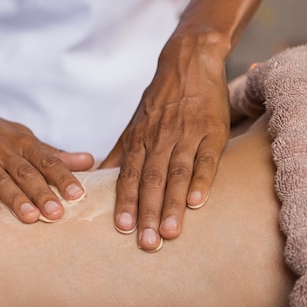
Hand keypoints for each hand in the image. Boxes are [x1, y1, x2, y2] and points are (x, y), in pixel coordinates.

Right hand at [0, 104, 93, 222]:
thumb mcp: (25, 138)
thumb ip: (55, 154)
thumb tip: (90, 161)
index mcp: (23, 143)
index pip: (48, 161)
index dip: (63, 177)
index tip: (79, 195)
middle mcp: (4, 150)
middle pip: (26, 173)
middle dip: (42, 194)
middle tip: (57, 214)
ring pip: (0, 180)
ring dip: (16, 199)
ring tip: (30, 217)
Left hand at [100, 44, 229, 250]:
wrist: (188, 64)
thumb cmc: (158, 104)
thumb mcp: (133, 127)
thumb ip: (118, 156)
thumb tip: (94, 181)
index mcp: (138, 142)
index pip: (128, 177)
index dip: (125, 202)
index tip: (122, 228)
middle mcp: (158, 140)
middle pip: (150, 180)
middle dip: (147, 213)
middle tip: (147, 243)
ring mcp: (185, 135)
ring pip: (176, 173)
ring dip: (173, 204)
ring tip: (170, 232)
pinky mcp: (212, 131)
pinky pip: (207, 158)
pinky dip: (202, 180)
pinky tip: (198, 203)